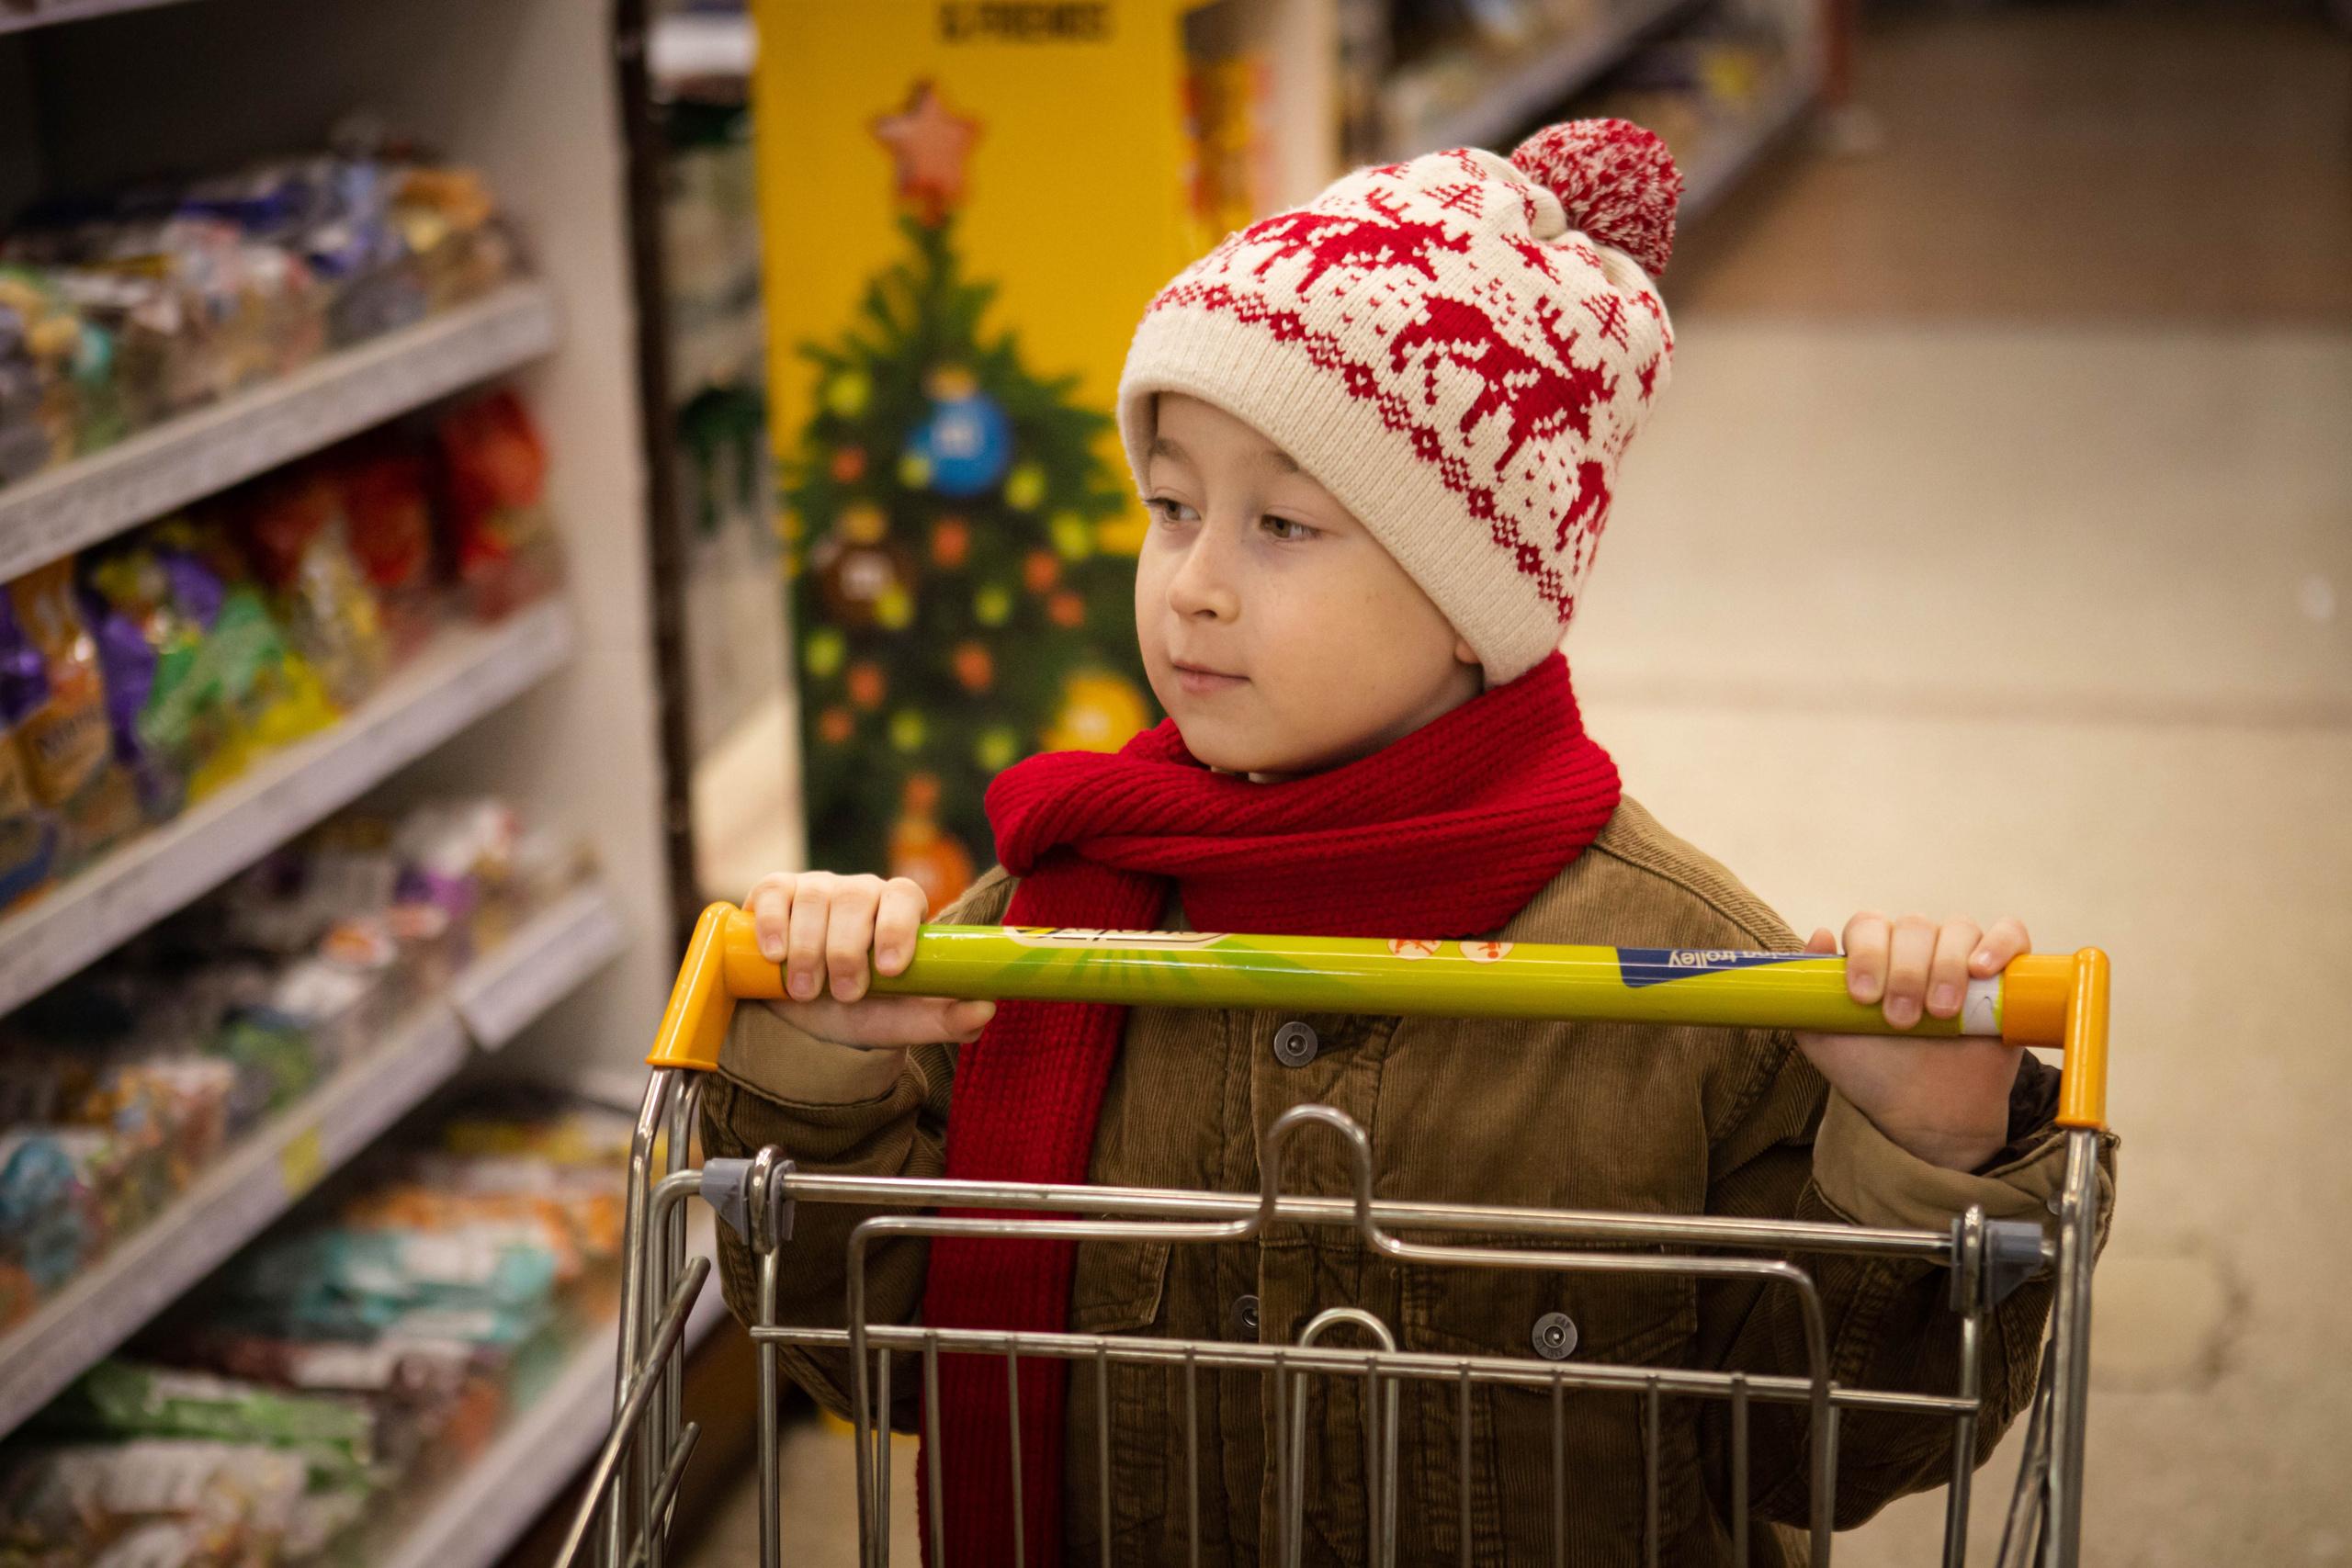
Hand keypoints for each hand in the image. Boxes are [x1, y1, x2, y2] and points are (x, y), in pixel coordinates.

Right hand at [744, 872, 994, 1048]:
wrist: (804, 1019)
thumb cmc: (861, 1011)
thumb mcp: (900, 1021)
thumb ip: (944, 1018)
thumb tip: (986, 1008)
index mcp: (898, 911)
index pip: (904, 896)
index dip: (897, 926)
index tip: (889, 968)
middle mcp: (860, 892)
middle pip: (855, 898)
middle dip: (847, 950)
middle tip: (845, 994)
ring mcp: (817, 887)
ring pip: (815, 898)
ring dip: (809, 949)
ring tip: (807, 992)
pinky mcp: (776, 892)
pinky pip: (775, 893)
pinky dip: (774, 925)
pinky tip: (775, 957)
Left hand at [1794, 913, 2031, 1172]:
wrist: (1927, 1115)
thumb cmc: (1874, 1074)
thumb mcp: (1826, 1040)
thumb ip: (1809, 992)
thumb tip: (1819, 934)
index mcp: (1874, 955)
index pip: (1868, 925)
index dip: (1867, 953)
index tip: (1864, 998)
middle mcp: (1917, 949)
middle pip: (1913, 925)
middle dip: (1906, 972)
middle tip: (1902, 1020)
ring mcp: (1963, 959)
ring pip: (1958, 928)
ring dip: (1946, 967)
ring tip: (1940, 1013)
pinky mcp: (2006, 975)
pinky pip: (2011, 934)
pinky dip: (1999, 944)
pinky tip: (1982, 970)